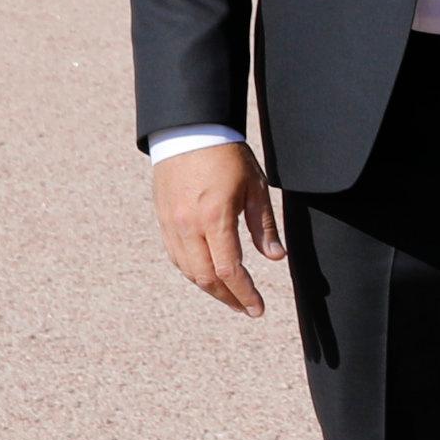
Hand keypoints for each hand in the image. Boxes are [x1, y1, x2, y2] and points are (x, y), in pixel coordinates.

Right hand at [155, 141, 280, 317]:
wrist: (189, 131)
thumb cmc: (227, 155)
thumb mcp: (255, 187)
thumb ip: (264, 225)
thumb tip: (276, 258)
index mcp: (214, 217)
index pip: (229, 269)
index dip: (245, 293)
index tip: (258, 309)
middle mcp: (188, 226)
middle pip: (206, 277)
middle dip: (228, 298)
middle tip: (247, 309)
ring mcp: (171, 224)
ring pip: (188, 270)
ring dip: (210, 289)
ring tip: (231, 297)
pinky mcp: (163, 220)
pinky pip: (176, 256)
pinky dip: (193, 272)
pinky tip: (208, 277)